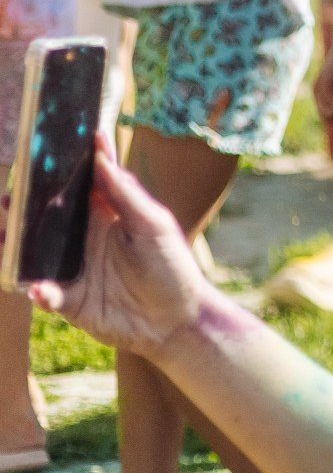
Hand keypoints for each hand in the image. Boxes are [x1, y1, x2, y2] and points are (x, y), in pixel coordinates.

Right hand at [23, 138, 217, 358]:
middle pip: (45, 219)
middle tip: (10, 198)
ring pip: (34, 255)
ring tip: (4, 236)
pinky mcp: (69, 300)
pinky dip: (40, 291)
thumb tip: (101, 154)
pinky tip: (40, 289)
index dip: (58, 171)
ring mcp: (72, 269)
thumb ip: (125, 193)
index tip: (37, 153)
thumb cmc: (171, 265)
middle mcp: (82, 239)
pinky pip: (46, 293)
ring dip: (16, 247)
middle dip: (23, 208)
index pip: (76, 187)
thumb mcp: (152, 224)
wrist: (175, 319)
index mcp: (104, 215)